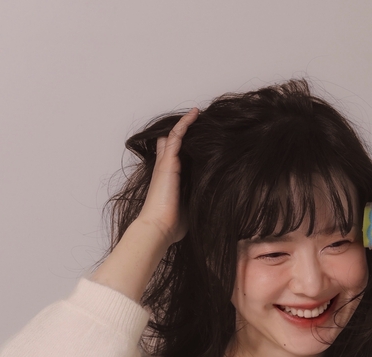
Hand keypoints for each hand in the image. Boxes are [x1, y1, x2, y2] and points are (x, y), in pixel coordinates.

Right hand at [136, 107, 198, 246]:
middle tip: (199, 121)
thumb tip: (212, 202)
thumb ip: (196, 201)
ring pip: (174, 136)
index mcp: (169, 179)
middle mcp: (165, 168)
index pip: (174, 156)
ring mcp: (165, 163)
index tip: (199, 140)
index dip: (185, 146)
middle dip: (184, 132)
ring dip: (186, 124)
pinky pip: (176, 136)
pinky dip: (185, 124)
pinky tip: (195, 114)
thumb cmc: (172, 225)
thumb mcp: (188, 209)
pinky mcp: (168, 162)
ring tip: (199, 113)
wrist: (159, 228)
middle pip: (172, 142)